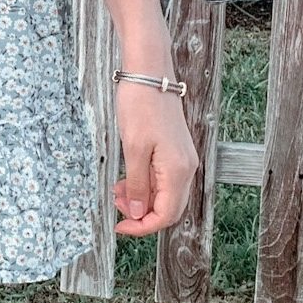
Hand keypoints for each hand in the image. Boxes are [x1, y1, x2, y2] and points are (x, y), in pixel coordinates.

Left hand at [111, 79, 199, 235]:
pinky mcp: (176, 151)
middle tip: (116, 205)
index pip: (165, 215)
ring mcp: (183, 159)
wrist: (150, 75)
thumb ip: (137, 184)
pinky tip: (127, 179)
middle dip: (141, 214)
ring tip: (117, 191)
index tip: (120, 226)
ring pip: (165, 194)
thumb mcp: (133, 149)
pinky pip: (163, 179)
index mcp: (178, 171)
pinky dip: (145, 185)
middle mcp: (186, 168)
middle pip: (168, 208)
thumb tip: (138, 212)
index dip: (142, 226)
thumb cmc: (141, 106)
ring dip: (142, 199)